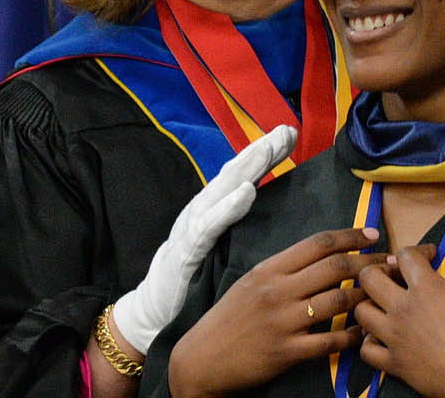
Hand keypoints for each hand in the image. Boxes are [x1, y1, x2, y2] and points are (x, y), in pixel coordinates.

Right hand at [111, 125, 299, 354]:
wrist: (154, 312)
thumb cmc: (193, 278)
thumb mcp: (221, 246)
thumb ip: (241, 225)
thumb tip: (279, 210)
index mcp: (212, 210)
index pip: (242, 175)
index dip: (264, 154)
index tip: (290, 133)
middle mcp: (200, 212)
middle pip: (233, 175)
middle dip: (259, 152)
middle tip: (285, 131)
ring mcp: (191, 230)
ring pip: (220, 192)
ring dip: (245, 169)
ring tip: (267, 150)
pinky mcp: (184, 253)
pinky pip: (207, 227)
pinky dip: (226, 209)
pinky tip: (245, 194)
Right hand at [167, 227, 385, 396]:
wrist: (202, 358)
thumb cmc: (230, 318)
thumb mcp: (252, 283)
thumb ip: (285, 268)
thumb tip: (324, 254)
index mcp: (269, 269)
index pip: (318, 243)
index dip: (351, 236)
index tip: (374, 234)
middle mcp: (277, 291)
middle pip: (335, 268)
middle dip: (370, 262)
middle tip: (392, 263)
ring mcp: (283, 321)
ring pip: (339, 301)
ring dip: (368, 296)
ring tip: (385, 294)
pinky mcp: (287, 351)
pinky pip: (330, 341)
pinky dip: (353, 335)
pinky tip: (365, 331)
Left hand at [354, 243, 444, 397]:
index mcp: (428, 289)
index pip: (405, 255)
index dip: (417, 250)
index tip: (428, 256)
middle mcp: (404, 309)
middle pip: (369, 278)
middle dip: (379, 271)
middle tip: (394, 276)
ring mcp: (395, 337)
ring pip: (361, 312)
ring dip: (369, 304)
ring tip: (385, 306)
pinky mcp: (393, 362)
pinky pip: (366, 349)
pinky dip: (369, 342)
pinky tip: (382, 338)